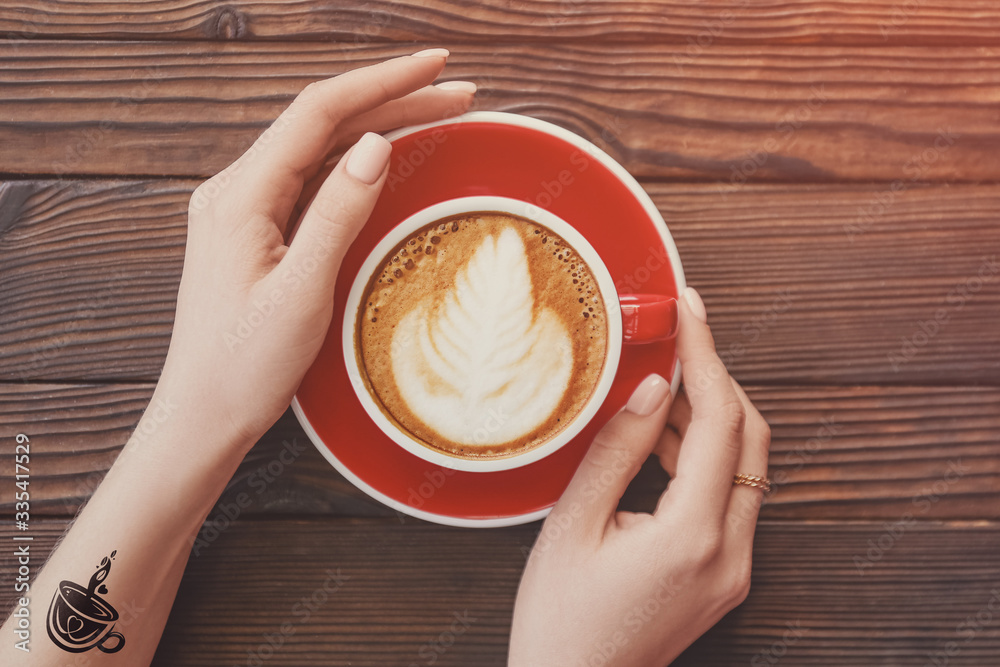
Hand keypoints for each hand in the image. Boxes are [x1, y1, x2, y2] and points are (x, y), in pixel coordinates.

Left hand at [156, 50, 474, 450]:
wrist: (203, 415)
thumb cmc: (245, 366)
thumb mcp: (300, 292)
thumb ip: (336, 213)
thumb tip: (376, 144)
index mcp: (240, 197)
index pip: (319, 113)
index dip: (382, 81)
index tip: (436, 66)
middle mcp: (237, 192)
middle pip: (323, 124)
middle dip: (392, 99)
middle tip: (458, 93)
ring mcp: (246, 211)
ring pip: (320, 149)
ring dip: (378, 126)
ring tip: (438, 114)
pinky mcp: (257, 233)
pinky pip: (312, 181)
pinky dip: (357, 163)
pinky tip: (389, 158)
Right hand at [509, 287, 770, 665]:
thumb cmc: (560, 618)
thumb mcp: (574, 525)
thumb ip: (617, 451)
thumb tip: (651, 388)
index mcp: (692, 537)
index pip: (719, 420)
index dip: (706, 354)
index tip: (691, 308)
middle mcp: (731, 553)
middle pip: (750, 437)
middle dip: (715, 380)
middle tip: (675, 340)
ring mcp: (735, 568)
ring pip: (745, 465)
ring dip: (707, 418)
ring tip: (653, 393)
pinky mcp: (726, 575)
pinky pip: (730, 496)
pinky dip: (703, 457)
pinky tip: (660, 442)